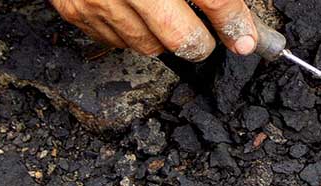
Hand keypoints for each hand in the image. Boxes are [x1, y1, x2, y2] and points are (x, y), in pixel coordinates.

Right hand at [49, 0, 256, 60]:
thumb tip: (237, 12)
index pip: (214, 0)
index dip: (234, 23)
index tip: (245, 39)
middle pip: (182, 37)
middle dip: (200, 42)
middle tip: (206, 36)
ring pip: (149, 46)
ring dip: (164, 37)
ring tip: (164, 14)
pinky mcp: (76, 10)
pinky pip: (117, 41)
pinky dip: (132, 31)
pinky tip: (133, 11)